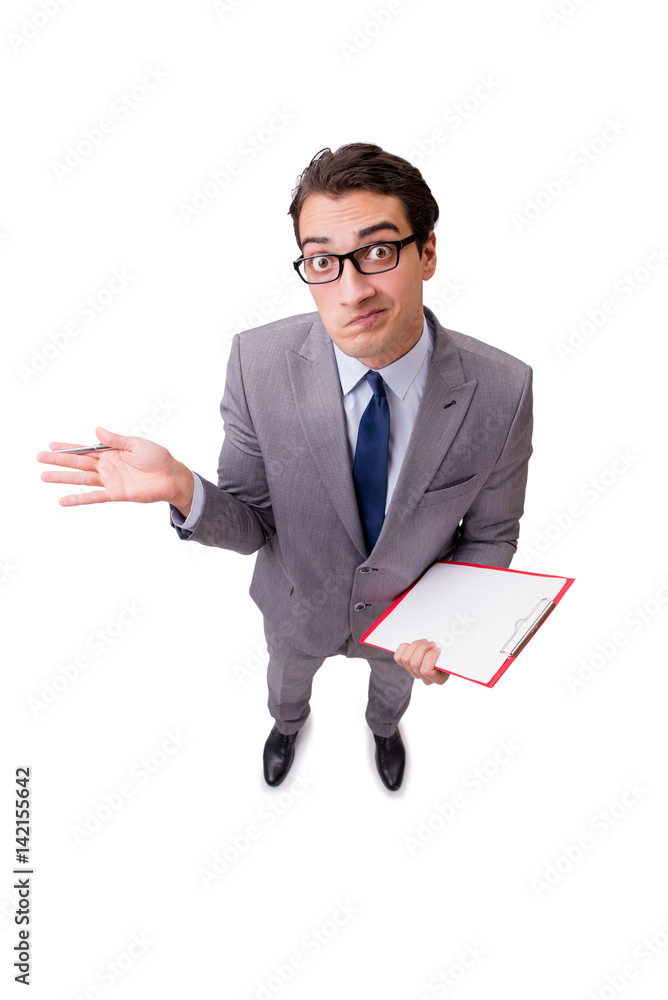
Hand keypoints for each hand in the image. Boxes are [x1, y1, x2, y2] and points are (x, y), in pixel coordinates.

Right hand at [37, 426, 194, 514]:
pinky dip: (78, 499)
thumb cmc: (157, 458)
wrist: (171, 477)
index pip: (85, 449)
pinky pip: (93, 497)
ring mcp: (109, 480)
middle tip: (39, 458)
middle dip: (58, 460)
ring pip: (81, 479)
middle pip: (78, 463)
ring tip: (44, 476)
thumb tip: (97, 430)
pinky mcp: (115, 493)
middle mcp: (107, 467)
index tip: (51, 445)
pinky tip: (63, 500)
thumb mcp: (136, 444)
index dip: (68, 448)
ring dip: (63, 478)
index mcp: (111, 452)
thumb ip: (115, 440)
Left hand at [394, 639, 449, 685]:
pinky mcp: (405, 664)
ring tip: (424, 642)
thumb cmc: (449, 654)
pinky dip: (405, 648)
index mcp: (438, 679)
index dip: (430, 657)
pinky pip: (398, 657)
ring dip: (415, 646)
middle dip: (423, 648)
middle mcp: (424, 678)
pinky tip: (414, 645)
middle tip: (431, 643)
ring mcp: (413, 672)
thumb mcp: (453, 656)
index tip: (437, 649)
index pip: (426, 671)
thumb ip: (449, 655)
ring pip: (406, 659)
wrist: (442, 651)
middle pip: (414, 663)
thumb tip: (443, 650)